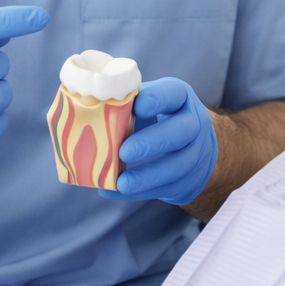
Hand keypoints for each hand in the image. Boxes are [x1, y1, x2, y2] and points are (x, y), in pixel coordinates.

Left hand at [100, 77, 217, 205]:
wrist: (191, 147)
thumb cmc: (157, 119)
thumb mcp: (147, 104)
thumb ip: (126, 105)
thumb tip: (88, 109)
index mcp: (180, 98)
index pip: (173, 93)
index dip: (157, 100)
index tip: (137, 107)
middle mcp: (194, 123)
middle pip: (182, 132)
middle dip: (152, 143)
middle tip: (124, 152)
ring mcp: (196, 153)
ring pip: (178, 166)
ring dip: (148, 176)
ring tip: (121, 183)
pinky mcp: (190, 179)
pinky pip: (167, 187)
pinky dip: (142, 192)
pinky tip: (118, 191)